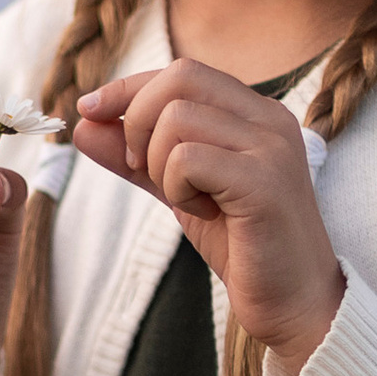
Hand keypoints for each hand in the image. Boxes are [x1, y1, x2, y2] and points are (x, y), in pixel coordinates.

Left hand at [74, 64, 342, 367]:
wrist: (292, 302)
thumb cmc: (242, 246)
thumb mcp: (179, 190)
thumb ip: (136, 156)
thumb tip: (84, 123)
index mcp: (256, 113)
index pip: (183, 72)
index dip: (129, 87)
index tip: (89, 109)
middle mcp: (270, 119)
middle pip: (179, 78)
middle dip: (137, 121)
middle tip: (141, 169)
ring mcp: (272, 147)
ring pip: (177, 119)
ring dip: (158, 164)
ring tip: (187, 199)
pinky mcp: (264, 181)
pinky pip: (187, 159)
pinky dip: (176, 188)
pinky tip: (203, 213)